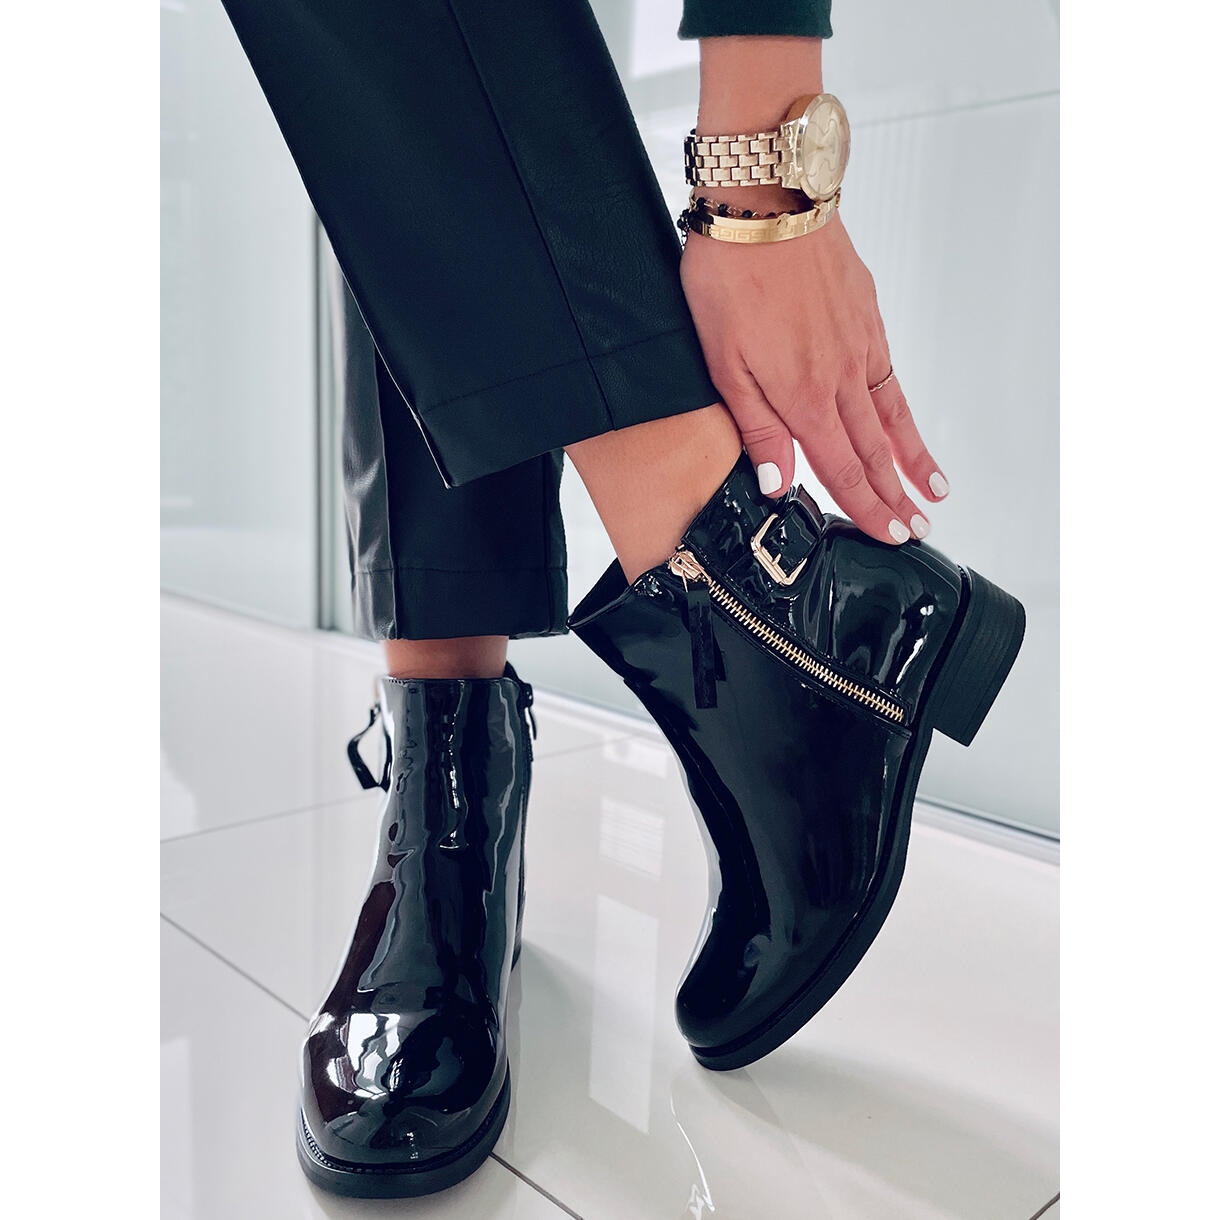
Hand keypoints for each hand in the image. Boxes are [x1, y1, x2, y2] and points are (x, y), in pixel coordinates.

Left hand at [680, 211, 947, 544]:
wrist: (767, 201)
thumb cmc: (731, 276)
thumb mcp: (724, 363)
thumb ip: (756, 427)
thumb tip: (780, 483)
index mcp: (803, 395)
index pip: (843, 469)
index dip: (868, 509)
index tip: (891, 536)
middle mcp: (841, 376)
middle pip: (875, 451)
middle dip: (896, 496)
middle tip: (917, 529)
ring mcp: (860, 343)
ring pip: (891, 416)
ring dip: (911, 459)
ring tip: (933, 489)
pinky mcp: (865, 315)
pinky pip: (890, 376)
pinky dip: (903, 409)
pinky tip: (906, 422)